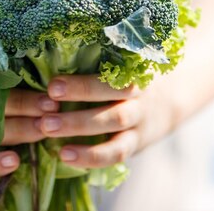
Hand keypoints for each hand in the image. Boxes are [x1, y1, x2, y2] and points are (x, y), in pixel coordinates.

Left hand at [38, 75, 175, 168]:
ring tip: (47, 130)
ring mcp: (138, 120)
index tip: (52, 86)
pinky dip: (91, 157)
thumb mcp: (121, 65)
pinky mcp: (135, 143)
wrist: (168, 102)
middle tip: (45, 110)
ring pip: (113, 124)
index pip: (108, 75)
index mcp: (131, 71)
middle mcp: (137, 94)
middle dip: (77, 102)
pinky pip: (116, 153)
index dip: (81, 83)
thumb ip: (95, 62)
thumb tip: (45, 56)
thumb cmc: (127, 78)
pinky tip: (65, 156)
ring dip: (79, 128)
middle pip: (111, 96)